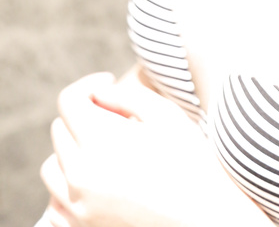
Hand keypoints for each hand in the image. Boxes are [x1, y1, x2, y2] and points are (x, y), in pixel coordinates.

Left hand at [41, 72, 210, 226]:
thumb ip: (125, 94)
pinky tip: (97, 181)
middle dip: (85, 115)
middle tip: (120, 120)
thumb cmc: (192, 162)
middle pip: (60, 130)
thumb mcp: (165, 114)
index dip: (88, 85)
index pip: (68, 101)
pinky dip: (68, 189)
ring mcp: (78, 208)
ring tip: (106, 150)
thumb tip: (98, 93)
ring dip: (72, 151)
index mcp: (100, 142)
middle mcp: (81, 176)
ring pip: (53, 166)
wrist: (206, 218)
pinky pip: (54, 204)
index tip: (108, 83)